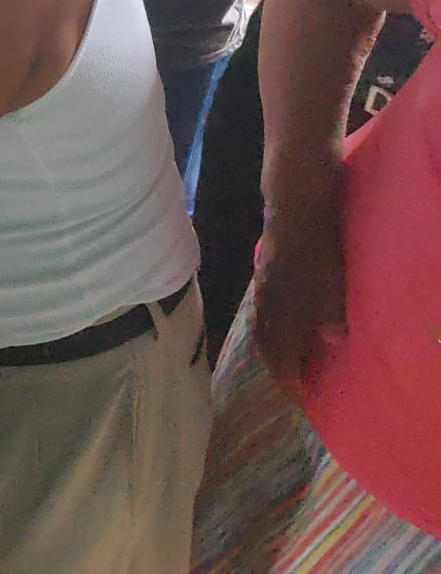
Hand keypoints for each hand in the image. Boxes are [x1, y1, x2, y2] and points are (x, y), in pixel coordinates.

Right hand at [254, 167, 346, 397]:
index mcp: (280, 310)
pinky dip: (274, 319)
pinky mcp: (267, 266)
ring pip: (264, 322)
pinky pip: (266, 304)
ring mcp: (264, 282)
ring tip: (288, 353)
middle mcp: (267, 301)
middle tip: (292, 379)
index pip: (280, 356)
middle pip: (266, 341)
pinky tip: (286, 314)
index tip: (299, 396)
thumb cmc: (317, 244)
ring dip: (274, 342)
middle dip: (277, 364)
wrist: (296, 200)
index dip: (289, 378)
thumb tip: (332, 342)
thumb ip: (329, 314)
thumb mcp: (332, 281)